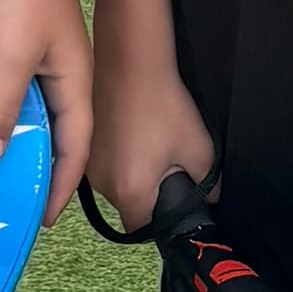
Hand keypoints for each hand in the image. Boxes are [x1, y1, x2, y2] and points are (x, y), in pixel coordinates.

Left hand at [0, 0, 93, 218]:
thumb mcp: (11, 57)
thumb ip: (2, 106)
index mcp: (74, 87)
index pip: (75, 149)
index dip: (63, 185)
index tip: (44, 216)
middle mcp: (64, 80)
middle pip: (56, 137)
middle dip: (39, 170)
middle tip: (15, 202)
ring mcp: (44, 63)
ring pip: (32, 116)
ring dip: (15, 142)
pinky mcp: (22, 49)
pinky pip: (14, 93)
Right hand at [90, 59, 215, 236]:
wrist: (131, 61)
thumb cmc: (164, 105)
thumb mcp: (199, 149)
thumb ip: (208, 186)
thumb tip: (208, 200)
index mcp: (130, 191)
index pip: (144, 229)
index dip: (161, 222)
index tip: (174, 203)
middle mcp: (102, 184)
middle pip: (128, 206)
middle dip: (148, 194)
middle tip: (167, 165)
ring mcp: (88, 164)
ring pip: (114, 184)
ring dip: (130, 174)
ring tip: (148, 143)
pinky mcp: (83, 144)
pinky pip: (103, 165)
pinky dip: (118, 157)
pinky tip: (131, 133)